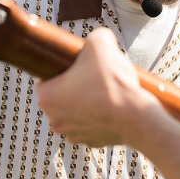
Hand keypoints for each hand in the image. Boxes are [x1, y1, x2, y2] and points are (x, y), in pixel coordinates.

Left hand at [37, 28, 160, 146]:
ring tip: (103, 90)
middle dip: (73, 85)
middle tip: (92, 75)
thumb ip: (94, 36)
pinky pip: (90, 124)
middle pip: (59, 95)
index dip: (59, 68)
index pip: (44, 77)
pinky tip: (110, 106)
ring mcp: (72, 133)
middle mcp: (55, 118)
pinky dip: (97, 116)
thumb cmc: (113, 82)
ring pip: (74, 110)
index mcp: (47, 97)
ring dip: (84, 102)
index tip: (74, 64)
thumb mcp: (100, 43)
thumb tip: (99, 38)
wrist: (135, 115)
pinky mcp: (90, 141)